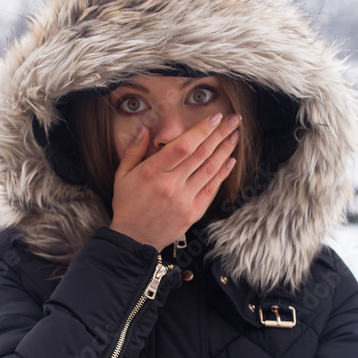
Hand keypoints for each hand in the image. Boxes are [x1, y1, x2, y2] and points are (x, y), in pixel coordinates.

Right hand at [109, 112, 240, 250]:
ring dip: (225, 150)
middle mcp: (170, 185)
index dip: (201, 130)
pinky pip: (211, 189)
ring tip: (235, 135)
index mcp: (152, 172)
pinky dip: (222, 173)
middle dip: (220, 134)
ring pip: (209, 169)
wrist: (134, 239)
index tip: (215, 117)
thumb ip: (134, 150)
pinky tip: (230, 160)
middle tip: (234, 119)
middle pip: (201, 154)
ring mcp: (184, 200)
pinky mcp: (193, 213)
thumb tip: (145, 128)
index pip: (182, 146)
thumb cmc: (127, 205)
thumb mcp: (122, 175)